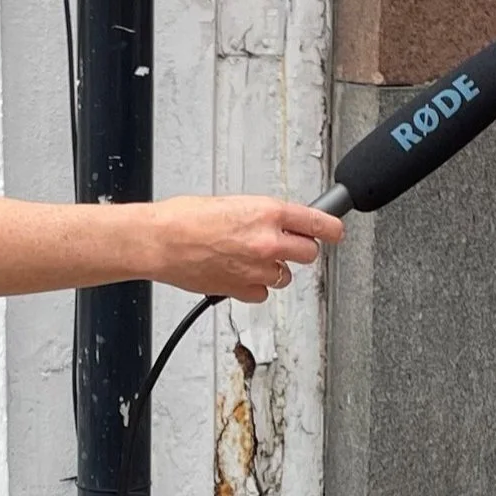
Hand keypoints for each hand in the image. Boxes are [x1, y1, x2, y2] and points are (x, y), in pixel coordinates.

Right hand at [144, 197, 342, 301]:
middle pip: (309, 253)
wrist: (159, 242)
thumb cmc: (184, 218)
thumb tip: (274, 222)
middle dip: (299, 249)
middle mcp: (268, 241)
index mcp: (267, 212)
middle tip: (282, 245)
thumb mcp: (230, 202)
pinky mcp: (242, 290)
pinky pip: (263, 293)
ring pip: (285, 276)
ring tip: (247, 258)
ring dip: (273, 269)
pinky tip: (237, 274)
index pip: (318, 223)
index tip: (336, 232)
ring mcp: (257, 269)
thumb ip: (259, 215)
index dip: (331, 229)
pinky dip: (254, 286)